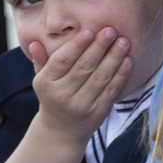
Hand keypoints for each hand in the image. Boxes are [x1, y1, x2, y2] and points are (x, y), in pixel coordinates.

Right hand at [29, 27, 132, 143]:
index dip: (76, 46)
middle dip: (99, 47)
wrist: (61, 132)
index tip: (89, 31)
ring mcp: (82, 105)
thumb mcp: (41, 80)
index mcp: (46, 83)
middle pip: (84, 67)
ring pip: (100, 77)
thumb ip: (40, 60)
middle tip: (111, 30)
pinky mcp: (99, 112)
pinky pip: (111, 90)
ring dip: (114, 57)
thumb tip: (35, 42)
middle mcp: (63, 95)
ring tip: (123, 41)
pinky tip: (128, 60)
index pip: (62, 61)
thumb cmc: (52, 97)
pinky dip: (121, 74)